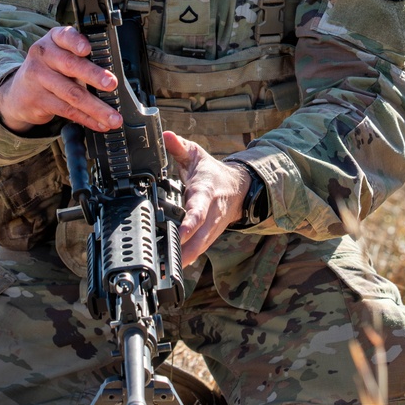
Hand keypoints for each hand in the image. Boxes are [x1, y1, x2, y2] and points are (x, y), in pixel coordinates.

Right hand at [0, 25, 121, 134]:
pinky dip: (87, 119)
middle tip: (112, 84)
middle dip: (94, 75)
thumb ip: (81, 59)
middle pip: (70, 65)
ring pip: (71, 93)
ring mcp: (38, 78)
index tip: (87, 49)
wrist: (18, 92)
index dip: (76, 42)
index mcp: (54, 40)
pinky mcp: (38, 100)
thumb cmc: (49, 69)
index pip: (65, 36)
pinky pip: (67, 111)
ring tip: (113, 117)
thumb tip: (111, 78)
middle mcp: (44, 56)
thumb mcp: (60, 54)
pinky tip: (100, 124)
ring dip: (96, 107)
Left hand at [163, 131, 249, 266]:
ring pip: (201, 246)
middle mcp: (211, 212)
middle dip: (186, 248)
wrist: (238, 188)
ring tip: (167, 268)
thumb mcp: (196, 154)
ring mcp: (212, 227)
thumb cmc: (212, 172)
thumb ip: (179, 146)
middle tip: (169, 259)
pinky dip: (188, 259)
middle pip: (201, 235)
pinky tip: (174, 267)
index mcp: (206, 192)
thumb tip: (166, 135)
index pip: (199, 209)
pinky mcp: (210, 236)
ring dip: (186, 258)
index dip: (191, 222)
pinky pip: (200, 249)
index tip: (180, 232)